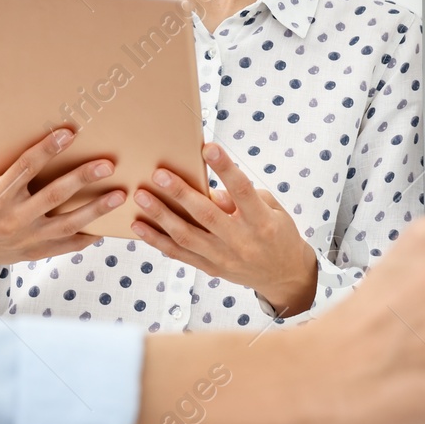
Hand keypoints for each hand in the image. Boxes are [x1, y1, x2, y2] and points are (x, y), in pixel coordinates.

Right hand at [0, 112, 124, 277]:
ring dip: (96, 209)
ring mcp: (28, 237)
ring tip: (119, 195)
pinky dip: (87, 237)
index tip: (69, 133)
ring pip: (68, 223)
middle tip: (107, 165)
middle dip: (82, 178)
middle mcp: (15, 217)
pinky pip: (67, 246)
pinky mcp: (36, 252)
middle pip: (54, 195)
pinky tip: (106, 226)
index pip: (26, 167)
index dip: (47, 149)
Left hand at [131, 142, 316, 316]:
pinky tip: (139, 226)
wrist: (285, 275)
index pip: (242, 190)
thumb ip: (240, 197)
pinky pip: (180, 254)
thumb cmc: (277, 232)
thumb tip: (207, 188)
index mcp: (261, 220)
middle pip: (206, 215)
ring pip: (186, 236)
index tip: (208, 148)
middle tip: (158, 174)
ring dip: (161, 215)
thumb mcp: (270, 209)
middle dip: (180, 193)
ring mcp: (224, 257)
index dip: (225, 168)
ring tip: (141, 197)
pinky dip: (157, 240)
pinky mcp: (211, 268)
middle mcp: (242, 241)